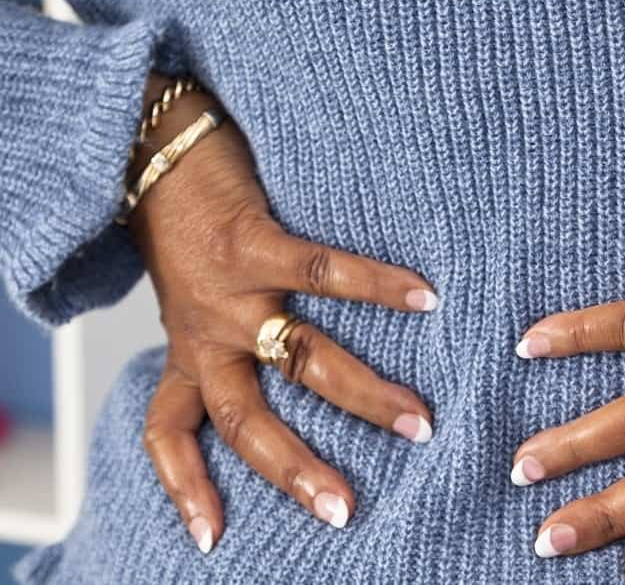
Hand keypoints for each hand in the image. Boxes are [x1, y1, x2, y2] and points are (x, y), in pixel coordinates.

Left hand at [130, 75, 438, 553]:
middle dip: (298, 470)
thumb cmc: (181, 219)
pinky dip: (378, 285)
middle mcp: (202, 332)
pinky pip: (321, 271)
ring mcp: (226, 291)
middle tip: (348, 507)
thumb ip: (225, 329)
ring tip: (419, 418)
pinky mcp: (249, 240)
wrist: (141, 144)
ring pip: (298, 360)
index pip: (170, 432)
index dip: (185, 488)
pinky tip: (425, 295)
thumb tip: (290, 357)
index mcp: (186, 349)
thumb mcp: (187, 292)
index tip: (211, 538)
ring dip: (363, 394)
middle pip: (248, 422)